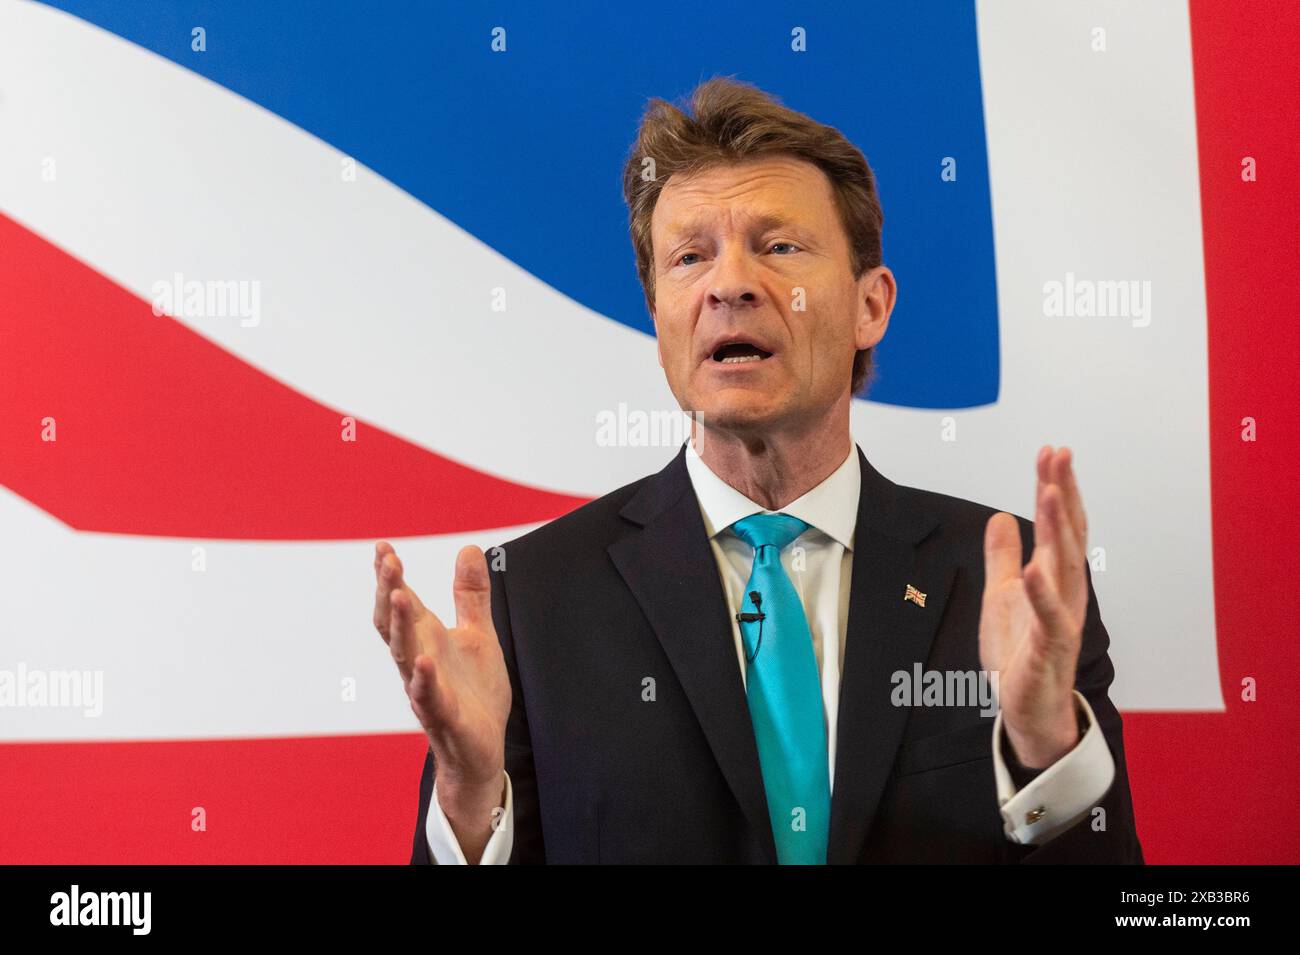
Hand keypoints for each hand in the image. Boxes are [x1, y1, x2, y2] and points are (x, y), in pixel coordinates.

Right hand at [373, 542, 509, 853]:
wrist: (482, 748)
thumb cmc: (474, 691)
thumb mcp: (479, 634)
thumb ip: (471, 595)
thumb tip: (469, 548)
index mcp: (427, 640)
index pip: (403, 602)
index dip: (391, 576)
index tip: (382, 546)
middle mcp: (420, 661)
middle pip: (394, 624)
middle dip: (389, 591)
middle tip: (388, 560)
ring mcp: (428, 689)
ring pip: (404, 656)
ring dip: (400, 626)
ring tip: (400, 594)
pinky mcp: (445, 717)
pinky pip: (429, 698)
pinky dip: (424, 680)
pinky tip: (424, 661)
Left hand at [979, 446, 1088, 767]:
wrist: (1025, 708)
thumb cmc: (1018, 653)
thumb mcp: (1001, 594)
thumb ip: (1002, 557)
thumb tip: (999, 517)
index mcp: (1053, 576)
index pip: (1058, 523)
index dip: (1055, 487)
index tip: (1051, 451)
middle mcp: (1065, 591)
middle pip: (1068, 533)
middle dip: (1063, 492)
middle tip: (1059, 454)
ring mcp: (1061, 617)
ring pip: (1066, 566)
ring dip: (1058, 528)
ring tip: (1049, 492)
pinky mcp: (1050, 647)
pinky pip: (1050, 616)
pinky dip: (1042, 592)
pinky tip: (1033, 568)